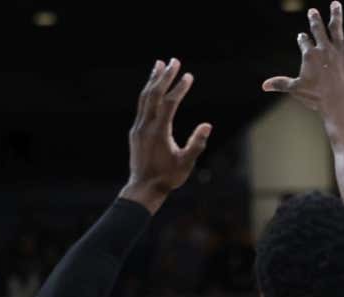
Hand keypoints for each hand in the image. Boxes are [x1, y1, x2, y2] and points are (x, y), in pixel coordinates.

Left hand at [120, 59, 211, 213]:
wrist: (143, 188)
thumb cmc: (168, 177)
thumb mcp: (186, 163)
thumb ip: (196, 144)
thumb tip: (207, 126)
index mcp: (159, 132)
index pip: (169, 103)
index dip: (179, 88)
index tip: (188, 75)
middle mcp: (145, 126)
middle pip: (154, 94)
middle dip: (164, 76)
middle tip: (174, 60)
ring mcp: (138, 127)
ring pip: (144, 97)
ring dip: (153, 80)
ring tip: (159, 64)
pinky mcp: (136, 131)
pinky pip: (141, 105)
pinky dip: (148, 92)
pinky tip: (153, 87)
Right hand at [262, 2, 343, 113]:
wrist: (338, 101)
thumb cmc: (316, 97)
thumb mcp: (296, 89)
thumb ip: (281, 84)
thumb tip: (263, 86)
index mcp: (309, 55)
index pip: (304, 42)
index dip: (302, 39)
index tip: (302, 37)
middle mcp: (324, 48)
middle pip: (318, 29)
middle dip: (315, 19)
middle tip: (313, 11)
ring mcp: (340, 49)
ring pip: (337, 27)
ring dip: (336, 14)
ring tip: (336, 4)